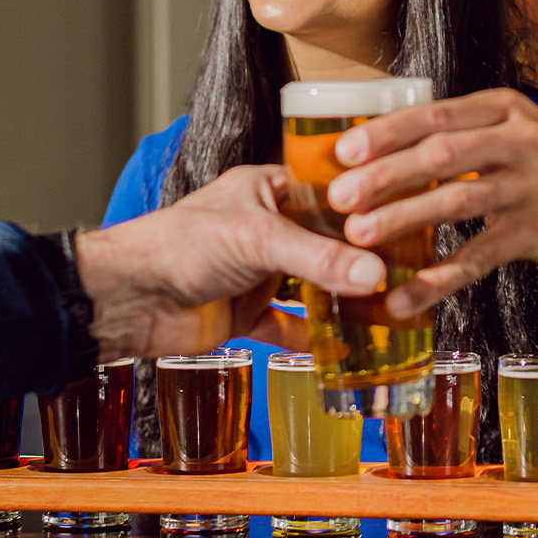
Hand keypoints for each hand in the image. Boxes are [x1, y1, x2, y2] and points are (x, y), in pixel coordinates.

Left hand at [75, 164, 384, 359]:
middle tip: (411, 268)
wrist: (125, 301)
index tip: (411, 215)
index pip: (332, 192)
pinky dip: (316, 338)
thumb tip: (376, 275)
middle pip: (329, 241)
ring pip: (316, 284)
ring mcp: (261, 272)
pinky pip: (292, 325)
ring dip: (346, 298)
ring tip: (391, 306)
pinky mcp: (250, 312)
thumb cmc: (177, 245)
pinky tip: (346, 347)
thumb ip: (318, 258)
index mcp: (269, 190)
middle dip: (365, 257)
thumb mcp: (257, 239)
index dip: (369, 204)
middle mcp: (269, 228)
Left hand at [326, 88, 537, 313]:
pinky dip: (437, 281)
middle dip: (385, 176)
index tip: (342, 151)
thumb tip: (378, 152)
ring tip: (358, 239)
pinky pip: (478, 259)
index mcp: (504, 109)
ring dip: (402, 220)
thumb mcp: (514, 127)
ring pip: (456, 203)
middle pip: (441, 154)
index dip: (386, 132)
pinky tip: (404, 298)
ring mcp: (531, 188)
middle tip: (340, 198)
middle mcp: (520, 142)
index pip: (436, 114)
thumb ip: (461, 133)